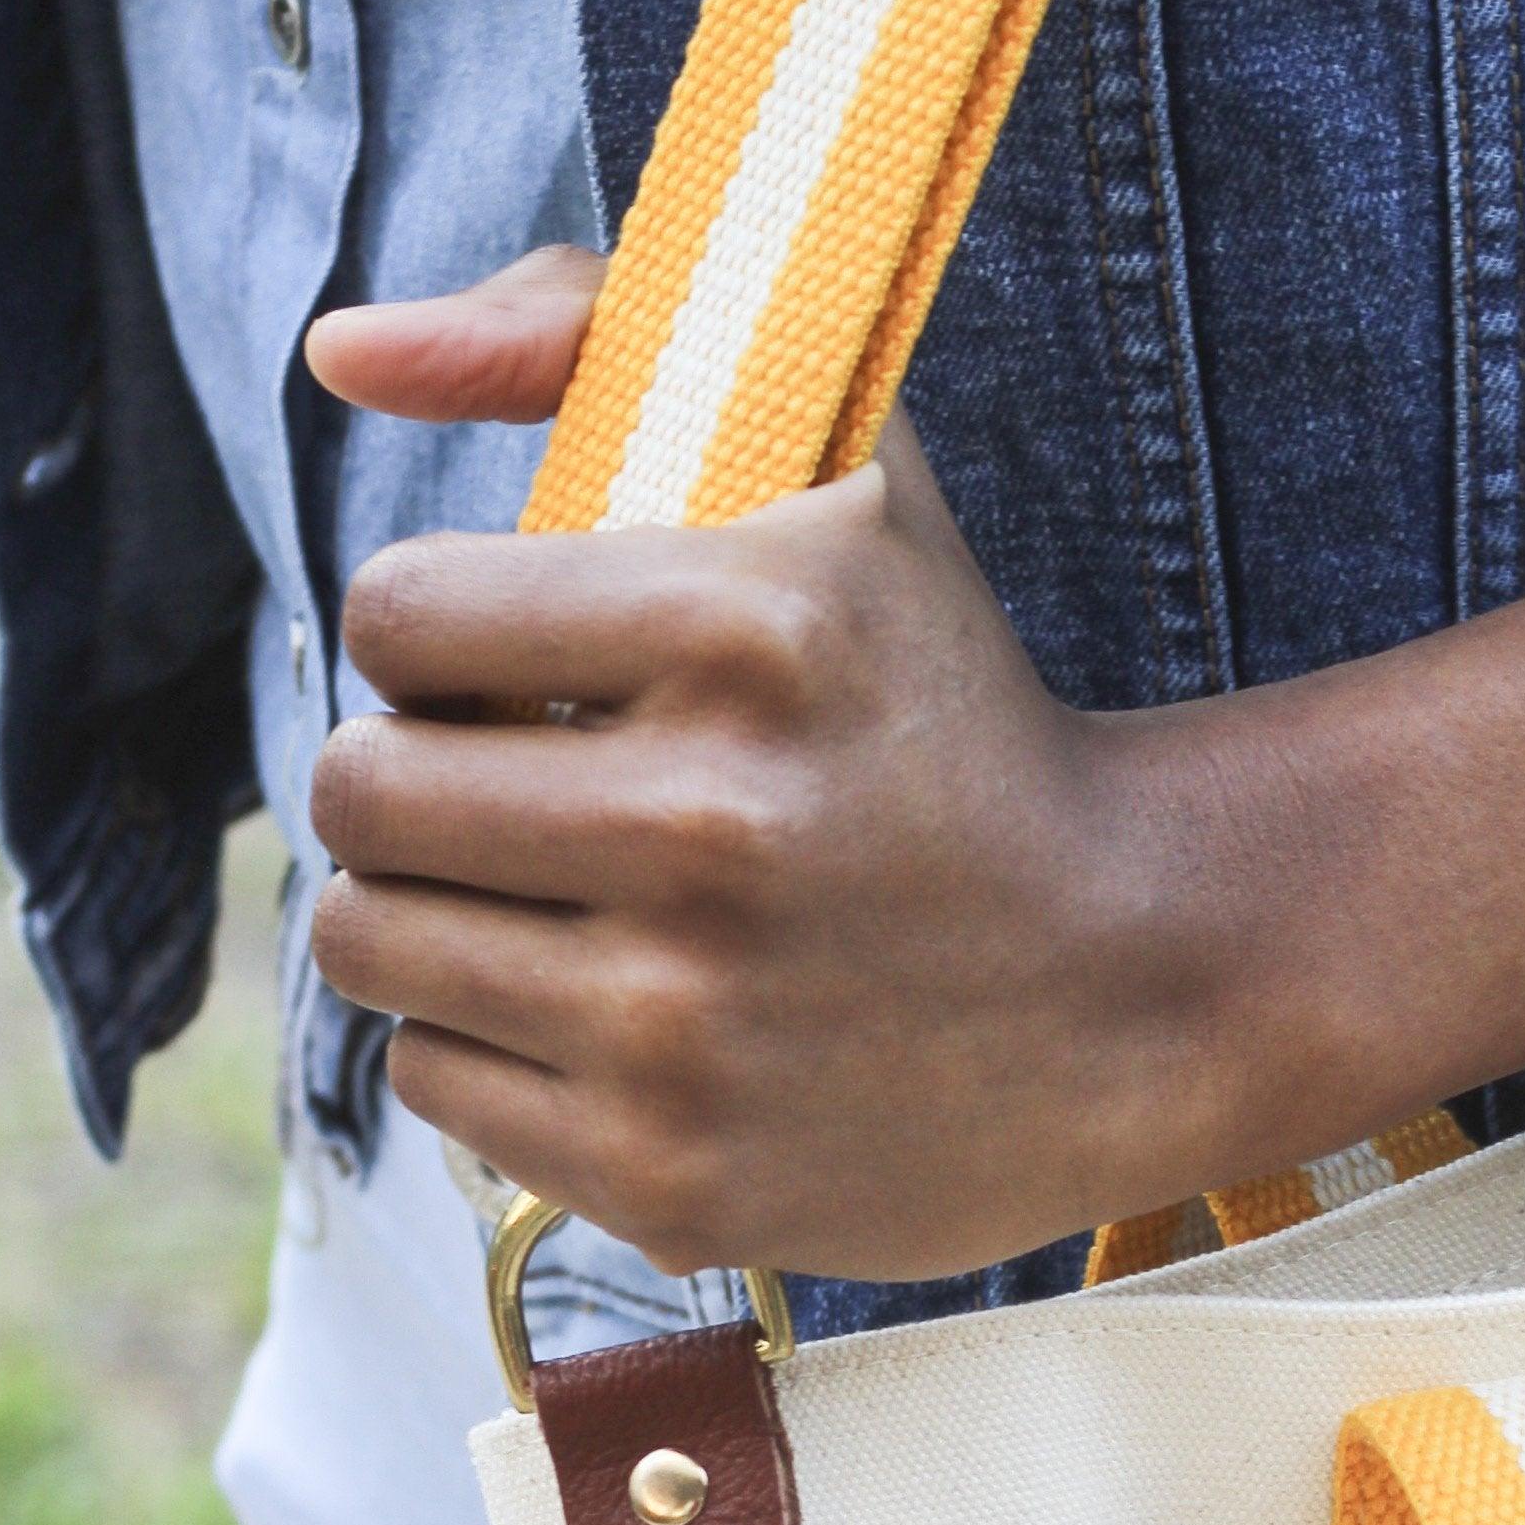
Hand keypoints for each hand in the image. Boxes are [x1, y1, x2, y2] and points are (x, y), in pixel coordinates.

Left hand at [305, 250, 1524, 1279]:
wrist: (1186, 988)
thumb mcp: (848, 478)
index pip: (404, 622)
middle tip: (527, 802)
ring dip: (448, 939)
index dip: (432, 644)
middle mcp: (726, 834)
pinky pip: (469, 1115)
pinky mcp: (711, 1180)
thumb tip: (339, 350)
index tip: (527, 670)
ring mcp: (716, 1027)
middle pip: (371, 806)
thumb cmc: (996, 709)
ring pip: (396, 969)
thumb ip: (602, 344)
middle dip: (421, 799)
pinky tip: (632, 1026)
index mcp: (758, 626)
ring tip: (575, 915)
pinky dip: (506, 1072)